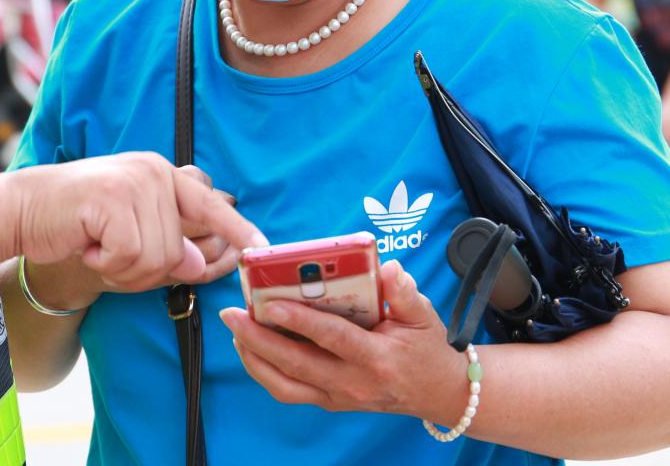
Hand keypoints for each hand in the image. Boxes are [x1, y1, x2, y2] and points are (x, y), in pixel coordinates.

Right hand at [9, 153, 265, 293]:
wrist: (20, 211)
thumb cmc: (76, 228)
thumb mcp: (130, 238)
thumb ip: (169, 250)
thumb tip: (201, 263)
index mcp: (162, 175)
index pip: (209, 204)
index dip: (237, 229)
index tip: (263, 248)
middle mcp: (153, 171)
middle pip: (178, 250)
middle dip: (143, 271)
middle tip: (108, 257)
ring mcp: (134, 180)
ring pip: (157, 256)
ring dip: (122, 269)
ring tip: (95, 248)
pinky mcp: (113, 197)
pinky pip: (130, 255)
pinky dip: (105, 263)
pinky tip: (85, 246)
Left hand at [218, 259, 466, 423]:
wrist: (437, 393)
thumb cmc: (426, 347)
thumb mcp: (424, 315)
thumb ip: (404, 292)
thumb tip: (388, 268)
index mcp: (376, 358)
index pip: (332, 338)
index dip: (300, 322)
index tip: (271, 304)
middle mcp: (353, 383)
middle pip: (296, 364)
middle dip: (257, 339)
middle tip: (231, 314)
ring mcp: (339, 397)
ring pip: (284, 385)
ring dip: (254, 358)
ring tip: (235, 329)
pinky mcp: (330, 402)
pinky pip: (289, 391)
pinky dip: (264, 371)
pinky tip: (251, 347)